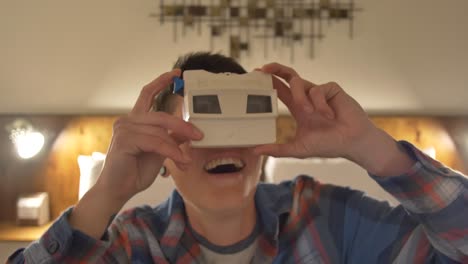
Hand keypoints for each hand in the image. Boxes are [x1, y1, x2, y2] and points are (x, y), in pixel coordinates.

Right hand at [96, 69, 202, 202]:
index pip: (148, 94)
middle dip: (182, 125)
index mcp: (136, 120)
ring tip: (186, 161)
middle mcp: (128, 121)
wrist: (119, 190)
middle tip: (199, 136)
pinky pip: (155, 142)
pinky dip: (171, 152)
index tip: (176, 73)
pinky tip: (179, 161)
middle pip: (161, 115)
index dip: (162, 81)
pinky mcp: (125, 140)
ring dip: (177, 147)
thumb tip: (189, 130)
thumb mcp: (160, 151)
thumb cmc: (135, 171)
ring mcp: (124, 129)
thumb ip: (171, 137)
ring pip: (160, 131)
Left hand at [253, 62, 377, 160]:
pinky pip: (319, 90)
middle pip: (289, 76)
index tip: (254, 74)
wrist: (353, 143)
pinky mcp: (332, 89)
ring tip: (309, 113)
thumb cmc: (329, 145)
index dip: (269, 81)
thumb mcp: (299, 148)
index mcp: (298, 107)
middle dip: (276, 69)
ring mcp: (320, 92)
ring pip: (300, 83)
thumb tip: (255, 151)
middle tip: (264, 69)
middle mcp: (307, 97)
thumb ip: (278, 150)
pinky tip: (329, 116)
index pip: (280, 90)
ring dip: (301, 97)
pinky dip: (320, 103)